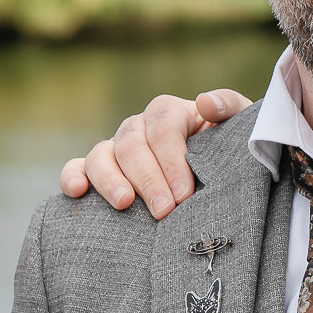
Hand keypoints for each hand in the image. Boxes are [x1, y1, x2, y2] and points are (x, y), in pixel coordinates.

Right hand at [59, 89, 253, 218]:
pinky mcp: (98, 169)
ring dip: (110, 179)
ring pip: (101, 154)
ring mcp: (116, 147)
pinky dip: (72, 176)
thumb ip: (229, 108)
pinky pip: (77, 166)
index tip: (184, 194)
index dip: (172, 159)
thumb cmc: (228, 152)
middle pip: (132, 143)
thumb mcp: (239, 127)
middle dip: (148, 178)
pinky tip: (77, 192)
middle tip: (165, 211)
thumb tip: (204, 102)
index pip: (164, 126)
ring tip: (125, 204)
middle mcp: (139, 126)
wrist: (217, 175)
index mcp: (171, 112)